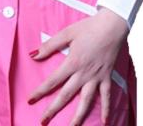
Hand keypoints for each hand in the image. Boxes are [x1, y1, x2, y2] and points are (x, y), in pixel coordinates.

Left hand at [27, 7, 128, 124]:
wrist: (112, 25)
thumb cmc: (89, 27)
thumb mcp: (67, 33)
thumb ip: (50, 45)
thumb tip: (33, 55)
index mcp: (72, 62)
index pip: (53, 81)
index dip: (40, 91)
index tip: (30, 100)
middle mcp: (84, 73)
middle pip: (66, 95)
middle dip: (53, 109)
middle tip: (43, 121)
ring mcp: (96, 77)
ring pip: (86, 101)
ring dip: (78, 116)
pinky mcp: (107, 77)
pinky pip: (106, 96)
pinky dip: (106, 109)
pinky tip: (106, 122)